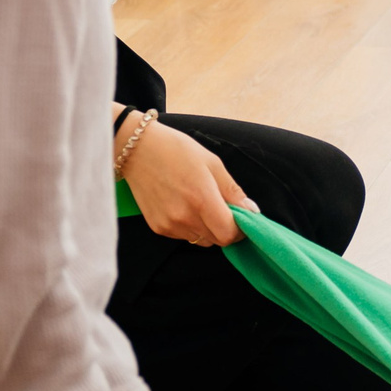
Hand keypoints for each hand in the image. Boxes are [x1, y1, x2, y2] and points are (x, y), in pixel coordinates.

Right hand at [122, 120, 251, 246]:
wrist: (138, 150)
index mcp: (201, 200)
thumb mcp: (213, 163)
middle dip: (226, 228)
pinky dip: (191, 227)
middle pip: (217, 240)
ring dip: (208, 228)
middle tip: (224, 208)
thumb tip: (251, 211)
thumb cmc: (177, 151)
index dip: (240, 230)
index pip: (228, 234)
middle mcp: (184, 217)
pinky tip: (185, 205)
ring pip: (201, 240)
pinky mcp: (157, 228)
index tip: (243, 218)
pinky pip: (184, 236)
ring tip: (201, 203)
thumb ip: (233, 191)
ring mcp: (169, 225)